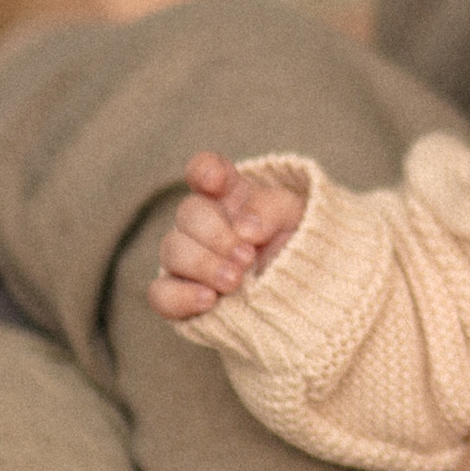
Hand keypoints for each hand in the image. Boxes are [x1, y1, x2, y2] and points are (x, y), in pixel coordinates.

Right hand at [148, 152, 309, 318]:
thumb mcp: (298, 219)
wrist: (308, 300)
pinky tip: (210, 300)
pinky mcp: (182, 297)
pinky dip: (182, 296)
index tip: (216, 181)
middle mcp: (204, 224)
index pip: (204, 170)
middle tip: (247, 256)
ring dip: (204, 264)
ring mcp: (189, 261)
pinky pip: (161, 294)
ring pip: (173, 250)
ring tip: (236, 281)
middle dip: (217, 234)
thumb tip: (244, 228)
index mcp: (231, 196)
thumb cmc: (301, 250)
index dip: (204, 170)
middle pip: (189, 212)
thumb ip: (271, 209)